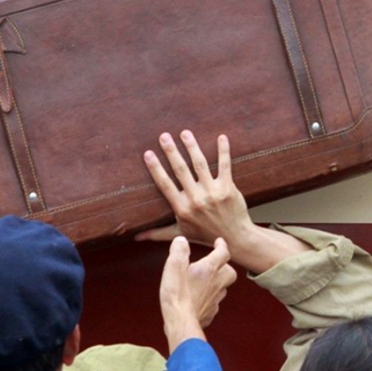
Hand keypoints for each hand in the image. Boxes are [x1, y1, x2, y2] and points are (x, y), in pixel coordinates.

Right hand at [138, 131, 253, 246]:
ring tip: (185, 133)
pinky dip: (223, 151)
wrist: (235, 237)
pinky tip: (221, 137)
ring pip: (200, 164)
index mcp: (182, 208)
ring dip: (192, 147)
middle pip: (181, 170)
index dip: (156, 168)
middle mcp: (196, 199)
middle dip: (171, 151)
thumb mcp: (180, 234)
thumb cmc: (206, 235)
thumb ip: (158, 233)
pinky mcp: (228, 187)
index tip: (148, 153)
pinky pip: (225, 166)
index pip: (165, 185)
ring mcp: (212, 192)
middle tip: (164, 136)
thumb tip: (136, 237)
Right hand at [159, 235, 236, 351]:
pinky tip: (200, 299)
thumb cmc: (177, 294)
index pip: (223, 253)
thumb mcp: (173, 266)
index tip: (219, 242)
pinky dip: (210, 299)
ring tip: (206, 280)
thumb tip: (181, 240)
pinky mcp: (209, 314)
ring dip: (218, 283)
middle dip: (225, 266)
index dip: (222, 246)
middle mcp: (216, 284)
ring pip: (223, 289)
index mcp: (208, 269)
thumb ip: (179, 250)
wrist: (180, 323)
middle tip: (216, 263)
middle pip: (230, 272)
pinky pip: (214, 304)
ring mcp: (214, 300)